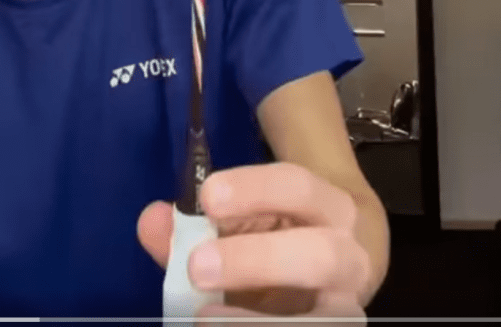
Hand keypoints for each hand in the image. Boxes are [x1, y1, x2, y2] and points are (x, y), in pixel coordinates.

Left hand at [137, 161, 369, 323]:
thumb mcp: (246, 221)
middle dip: (258, 259)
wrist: (342, 270)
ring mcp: (347, 305)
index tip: (208, 197)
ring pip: (329, 319)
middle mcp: (349, 254)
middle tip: (197, 266)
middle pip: (319, 254)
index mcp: (326, 205)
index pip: (298, 186)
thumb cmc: (282, 237)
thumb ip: (198, 224)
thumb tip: (151, 221)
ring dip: (259, 321)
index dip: (255, 189)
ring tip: (204, 319)